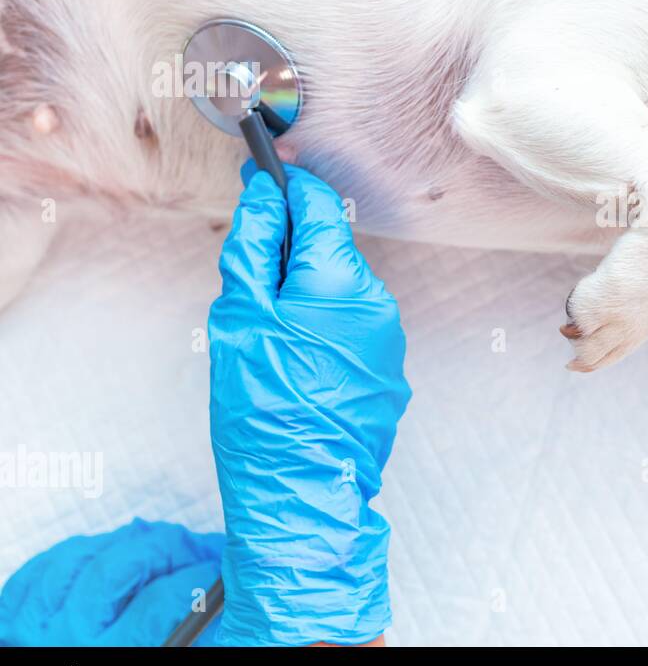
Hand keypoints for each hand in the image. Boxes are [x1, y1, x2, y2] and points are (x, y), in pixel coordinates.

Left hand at [0, 519, 223, 645]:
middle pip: (126, 564)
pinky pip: (48, 563)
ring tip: (151, 548)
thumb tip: (223, 589)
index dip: (203, 572)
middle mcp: (67, 642)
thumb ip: (192, 634)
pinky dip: (81, 552)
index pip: (168, 598)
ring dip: (125, 543)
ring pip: (85, 554)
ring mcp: (33, 626)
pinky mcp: (11, 615)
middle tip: (192, 547)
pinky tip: (104, 558)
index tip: (219, 565)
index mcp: (116, 660)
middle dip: (169, 545)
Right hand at [208, 162, 410, 645]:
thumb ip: (256, 248)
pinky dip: (321, 332)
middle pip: (328, 250)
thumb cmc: (263, 408)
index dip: (286, 185)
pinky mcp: (388, 369)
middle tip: (246, 289)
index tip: (260, 172)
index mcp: (340, 280)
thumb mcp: (241, 319)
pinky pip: (350, 330)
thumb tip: (266, 195)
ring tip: (267, 346)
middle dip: (289, 254)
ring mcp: (388, 338)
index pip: (319, 205)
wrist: (302, 493)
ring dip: (304, 299)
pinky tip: (294, 369)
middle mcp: (377, 301)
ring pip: (338, 293)